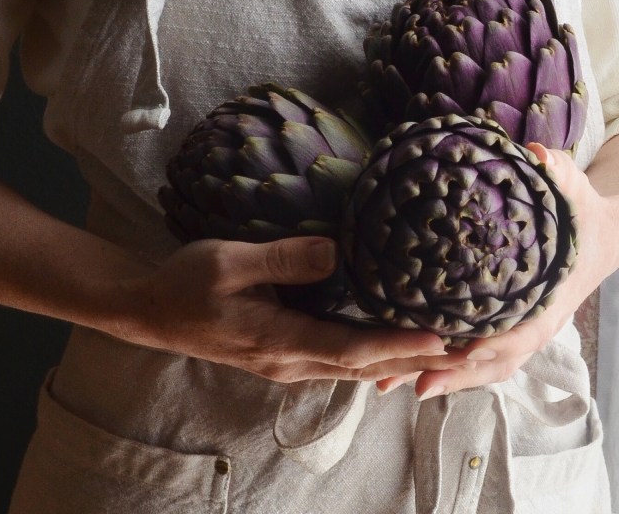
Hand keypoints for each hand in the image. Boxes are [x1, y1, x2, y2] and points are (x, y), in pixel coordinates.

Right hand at [116, 234, 467, 383]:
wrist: (151, 312)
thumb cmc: (187, 283)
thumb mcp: (229, 261)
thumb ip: (283, 259)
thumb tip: (336, 252)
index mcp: (279, 342)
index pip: (352, 349)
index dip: (398, 345)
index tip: (441, 339)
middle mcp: (291, 362)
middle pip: (365, 366)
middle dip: (416, 360)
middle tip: (466, 350)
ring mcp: (289, 363)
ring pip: (356, 366)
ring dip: (400, 359)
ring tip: (446, 348)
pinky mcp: (286, 353)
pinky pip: (341, 358)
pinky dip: (375, 353)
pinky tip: (396, 343)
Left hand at [374, 142, 618, 399]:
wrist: (604, 233)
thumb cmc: (583, 210)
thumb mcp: (575, 185)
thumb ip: (557, 169)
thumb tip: (537, 153)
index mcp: (552, 297)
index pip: (523, 330)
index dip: (495, 342)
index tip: (463, 350)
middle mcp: (539, 323)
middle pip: (496, 361)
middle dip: (456, 374)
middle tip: (414, 382)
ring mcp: (526, 331)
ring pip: (486, 367)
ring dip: (447, 379)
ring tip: (399, 385)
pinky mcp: (512, 329)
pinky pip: (481, 357)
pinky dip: (452, 368)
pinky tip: (413, 370)